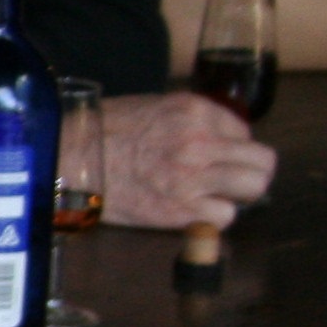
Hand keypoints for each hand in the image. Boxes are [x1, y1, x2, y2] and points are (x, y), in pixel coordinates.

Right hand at [100, 92, 275, 228]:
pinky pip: (223, 218)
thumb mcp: (152, 108)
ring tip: (212, 197)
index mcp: (195, 111)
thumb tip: (217, 142)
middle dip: (248, 172)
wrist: (65, 160)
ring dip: (236, 195)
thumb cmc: (100, 133)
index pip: (243, 131)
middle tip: (228, 180)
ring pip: (253, 189)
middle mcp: (201, 142)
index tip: (214, 156)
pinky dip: (211, 218)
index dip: (230, 146)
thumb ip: (190, 122)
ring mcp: (194, 177)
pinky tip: (189, 211)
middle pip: (261, 162)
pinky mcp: (181, 210)